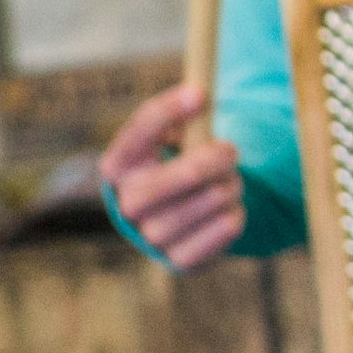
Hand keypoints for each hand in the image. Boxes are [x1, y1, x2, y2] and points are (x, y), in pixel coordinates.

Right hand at [103, 87, 246, 269]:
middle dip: (213, 159)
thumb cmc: (179, 163)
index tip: (200, 92)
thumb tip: (199, 94)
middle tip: (231, 150)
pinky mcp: (178, 260)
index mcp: (119, 166)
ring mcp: (151, 236)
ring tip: (230, 182)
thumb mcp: (174, 136)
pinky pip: (219, 233)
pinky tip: (230, 210)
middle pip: (179, 176)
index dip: (167, 110)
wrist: (184, 216)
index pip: (138, 133)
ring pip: (207, 203)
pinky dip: (233, 217)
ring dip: (229, 187)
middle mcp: (127, 204)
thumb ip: (182, 115)